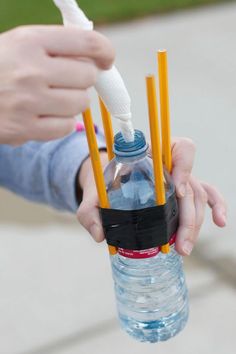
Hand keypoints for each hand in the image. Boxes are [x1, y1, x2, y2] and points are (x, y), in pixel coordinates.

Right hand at [0, 26, 113, 144]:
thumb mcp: (18, 43)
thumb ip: (55, 47)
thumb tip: (96, 56)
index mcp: (30, 41)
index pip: (86, 42)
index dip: (105, 51)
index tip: (106, 60)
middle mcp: (31, 70)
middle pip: (87, 77)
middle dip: (83, 79)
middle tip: (67, 81)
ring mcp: (28, 102)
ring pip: (80, 104)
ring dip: (72, 102)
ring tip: (52, 99)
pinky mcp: (24, 129)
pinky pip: (65, 127)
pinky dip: (61, 123)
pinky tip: (45, 115)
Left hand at [77, 139, 226, 255]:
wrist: (108, 178)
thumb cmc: (104, 179)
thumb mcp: (93, 190)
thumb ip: (89, 209)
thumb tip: (100, 235)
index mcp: (153, 151)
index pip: (181, 148)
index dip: (185, 168)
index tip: (178, 191)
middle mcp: (171, 162)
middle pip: (192, 184)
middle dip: (189, 217)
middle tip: (180, 244)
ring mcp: (179, 177)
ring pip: (199, 197)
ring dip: (196, 224)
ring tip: (184, 248)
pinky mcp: (182, 190)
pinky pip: (206, 195)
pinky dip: (217, 207)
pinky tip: (221, 222)